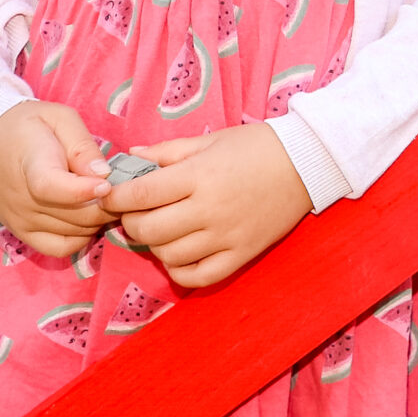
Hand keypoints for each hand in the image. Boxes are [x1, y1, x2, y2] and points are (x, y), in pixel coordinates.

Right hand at [0, 101, 114, 256]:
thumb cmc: (30, 126)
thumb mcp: (60, 119)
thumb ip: (82, 146)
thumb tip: (103, 174)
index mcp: (31, 164)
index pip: (52, 187)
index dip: (83, 190)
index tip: (108, 185)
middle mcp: (23, 199)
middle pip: (74, 216)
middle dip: (108, 205)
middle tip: (124, 190)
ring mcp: (22, 221)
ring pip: (74, 233)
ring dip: (99, 221)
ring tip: (109, 200)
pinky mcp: (23, 234)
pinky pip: (60, 249)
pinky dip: (81, 238)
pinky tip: (90, 219)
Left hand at [110, 123, 310, 288]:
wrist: (307, 163)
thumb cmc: (257, 146)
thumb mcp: (211, 140)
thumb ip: (168, 151)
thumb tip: (130, 157)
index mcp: (200, 175)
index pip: (141, 194)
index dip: (116, 197)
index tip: (110, 195)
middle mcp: (210, 209)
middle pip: (149, 229)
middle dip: (131, 222)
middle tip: (135, 213)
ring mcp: (226, 235)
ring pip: (170, 255)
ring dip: (155, 245)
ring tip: (160, 230)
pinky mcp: (242, 254)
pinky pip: (199, 276)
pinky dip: (180, 271)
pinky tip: (178, 254)